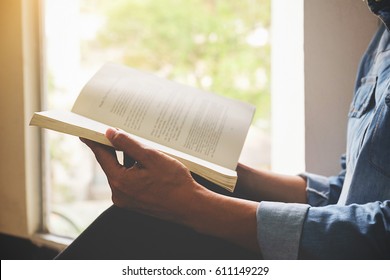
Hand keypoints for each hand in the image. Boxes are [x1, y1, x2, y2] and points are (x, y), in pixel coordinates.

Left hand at [81, 128, 203, 222]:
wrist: (191, 206)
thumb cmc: (174, 182)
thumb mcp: (151, 157)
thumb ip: (128, 144)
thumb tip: (110, 134)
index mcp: (120, 182)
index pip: (102, 156)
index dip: (94, 141)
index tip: (85, 131)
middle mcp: (119, 193)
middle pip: (111, 164)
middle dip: (115, 148)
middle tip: (118, 131)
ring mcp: (127, 200)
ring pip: (122, 172)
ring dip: (128, 159)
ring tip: (142, 147)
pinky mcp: (136, 202)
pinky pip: (129, 181)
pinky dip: (134, 169)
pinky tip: (148, 162)